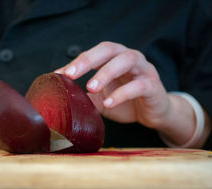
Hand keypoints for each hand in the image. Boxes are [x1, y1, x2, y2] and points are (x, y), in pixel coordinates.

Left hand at [55, 41, 169, 127]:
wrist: (154, 115)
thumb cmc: (127, 103)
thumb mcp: (101, 100)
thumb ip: (86, 96)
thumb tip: (63, 97)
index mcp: (114, 59)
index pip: (94, 54)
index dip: (76, 63)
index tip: (58, 74)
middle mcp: (129, 59)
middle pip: (109, 49)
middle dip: (87, 60)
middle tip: (70, 74)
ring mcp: (144, 70)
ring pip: (126, 61)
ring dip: (106, 72)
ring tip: (90, 88)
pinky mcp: (154, 86)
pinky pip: (139, 85)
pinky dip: (122, 94)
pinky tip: (108, 103)